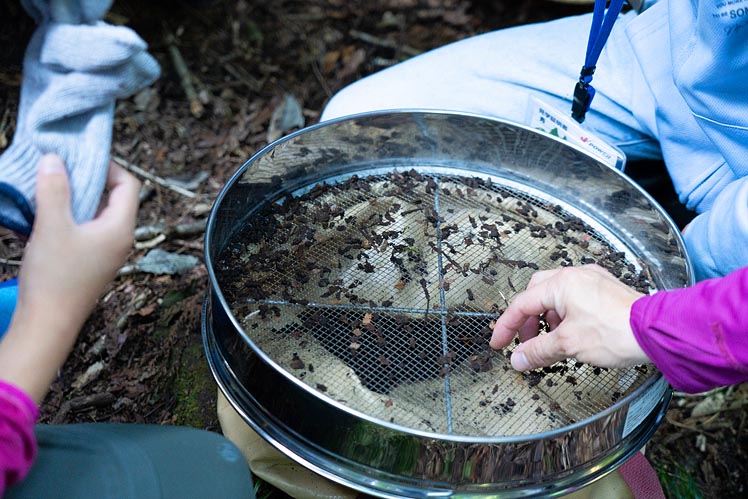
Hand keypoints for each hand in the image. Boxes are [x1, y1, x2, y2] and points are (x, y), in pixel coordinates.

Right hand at [0, 154, 139, 402]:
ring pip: (96, 214)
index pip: (129, 185)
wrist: (48, 325)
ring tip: (49, 185)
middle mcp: (120, 238)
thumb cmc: (55, 277)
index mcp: (121, 227)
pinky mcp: (90, 262)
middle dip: (88, 179)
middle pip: (113, 197)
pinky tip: (45, 212)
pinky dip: (69, 215)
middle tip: (60, 166)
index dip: (108, 166)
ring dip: (75, 197)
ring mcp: (106, 252)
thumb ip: (55, 189)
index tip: (80, 156)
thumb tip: (54, 158)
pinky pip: (85, 229)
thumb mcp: (52, 226)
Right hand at [489, 265, 649, 371]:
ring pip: (557, 295)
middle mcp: (576, 276)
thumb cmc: (617, 332)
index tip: (499, 343)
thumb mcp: (568, 345)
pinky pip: (576, 297)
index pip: (522, 304)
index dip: (506, 326)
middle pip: (537, 293)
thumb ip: (538, 350)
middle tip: (525, 341)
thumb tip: (517, 359)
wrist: (657, 332)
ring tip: (552, 340)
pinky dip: (566, 314)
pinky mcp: (607, 290)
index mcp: (561, 283)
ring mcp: (594, 280)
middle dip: (527, 319)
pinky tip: (573, 332)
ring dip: (548, 318)